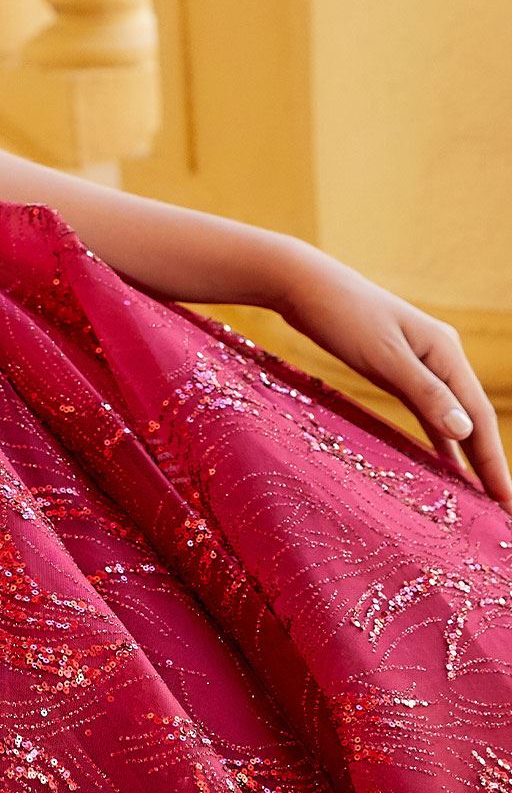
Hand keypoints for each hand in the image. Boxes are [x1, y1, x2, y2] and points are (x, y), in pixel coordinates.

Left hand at [273, 249, 511, 506]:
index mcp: (445, 351)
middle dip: (488, 463)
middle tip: (502, 509)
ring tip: (480, 496)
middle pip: (471, 418)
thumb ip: (424, 393)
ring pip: (449, 416)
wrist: (301, 283)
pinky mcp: (395, 367)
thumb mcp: (383, 356)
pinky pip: (425, 410)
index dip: (494, 461)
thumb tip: (465, 431)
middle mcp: (440, 356)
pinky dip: (437, 437)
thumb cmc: (341, 315)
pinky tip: (445, 465)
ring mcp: (418, 362)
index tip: (506, 500)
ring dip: (465, 454)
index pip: (478, 415)